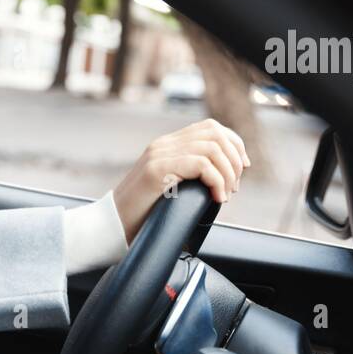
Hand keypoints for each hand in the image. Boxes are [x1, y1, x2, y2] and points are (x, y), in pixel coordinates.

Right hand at [112, 118, 250, 244]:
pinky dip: (217, 181)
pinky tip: (216, 198)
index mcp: (167, 146)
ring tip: (226, 194)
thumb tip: (221, 181)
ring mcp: (159, 155)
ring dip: (228, 172)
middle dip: (234, 158)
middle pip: (215, 132)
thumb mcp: (169, 188)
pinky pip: (201, 165)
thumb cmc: (140, 215)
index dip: (234, 144)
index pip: (210, 127)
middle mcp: (163, 145)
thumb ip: (188, 177)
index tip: (241, 168)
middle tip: (234, 186)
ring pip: (212, 147)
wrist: (111, 226)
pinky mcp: (156, 170)